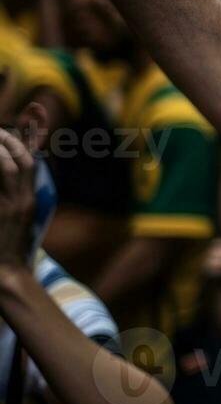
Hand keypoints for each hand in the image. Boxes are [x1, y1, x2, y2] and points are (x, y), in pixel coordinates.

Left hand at [0, 127, 35, 268]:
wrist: (7, 272)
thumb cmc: (8, 246)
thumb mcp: (18, 218)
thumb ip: (16, 197)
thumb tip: (13, 175)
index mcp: (31, 200)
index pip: (31, 163)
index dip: (22, 142)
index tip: (5, 131)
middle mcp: (24, 201)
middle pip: (20, 161)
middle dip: (6, 141)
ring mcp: (11, 208)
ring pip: (6, 168)